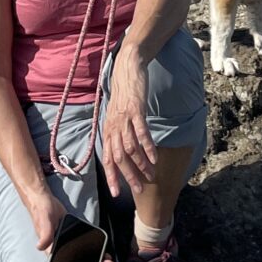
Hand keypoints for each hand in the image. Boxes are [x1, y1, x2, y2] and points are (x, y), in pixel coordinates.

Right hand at [24, 186, 115, 261]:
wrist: (44, 201)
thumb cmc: (41, 212)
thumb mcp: (44, 221)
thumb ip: (45, 234)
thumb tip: (41, 246)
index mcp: (53, 252)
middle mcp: (62, 251)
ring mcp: (69, 244)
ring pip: (85, 257)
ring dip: (97, 261)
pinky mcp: (74, 236)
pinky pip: (86, 246)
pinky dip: (95, 250)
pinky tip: (104, 251)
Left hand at [102, 44, 157, 199]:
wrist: (127, 68)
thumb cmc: (124, 93)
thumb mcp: (117, 114)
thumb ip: (119, 132)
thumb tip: (122, 150)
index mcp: (109, 129)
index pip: (107, 158)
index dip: (112, 176)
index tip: (116, 194)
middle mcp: (114, 126)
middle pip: (119, 157)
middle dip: (128, 176)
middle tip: (138, 189)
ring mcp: (124, 118)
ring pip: (130, 148)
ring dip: (141, 164)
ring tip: (151, 176)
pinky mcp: (135, 110)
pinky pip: (141, 132)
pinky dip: (147, 147)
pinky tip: (154, 157)